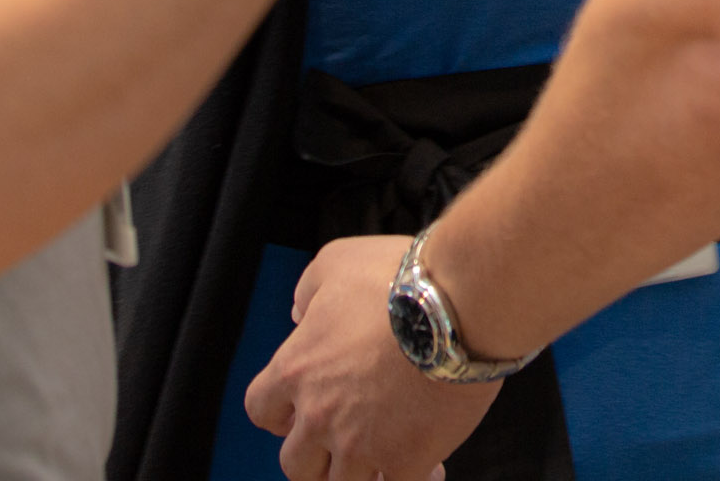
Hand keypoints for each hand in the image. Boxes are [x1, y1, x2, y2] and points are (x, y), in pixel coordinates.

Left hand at [245, 235, 491, 480]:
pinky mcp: (405, 460)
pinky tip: (429, 465)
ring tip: (384, 457)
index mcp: (297, 370)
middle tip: (343, 439)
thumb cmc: (400, 279)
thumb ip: (309, 290)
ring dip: (358, 473)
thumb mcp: (338, 261)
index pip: (260, 410)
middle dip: (316, 456)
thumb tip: (299, 313)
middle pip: (295, 464)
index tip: (299, 408)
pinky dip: (410, 479)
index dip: (279, 413)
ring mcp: (361, 444)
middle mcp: (319, 415)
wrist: (459, 305)